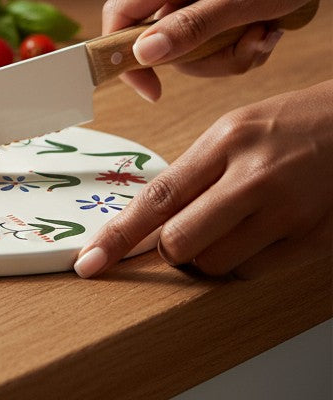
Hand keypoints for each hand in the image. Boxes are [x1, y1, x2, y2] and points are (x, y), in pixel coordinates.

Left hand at [73, 80, 332, 279]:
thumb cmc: (290, 125)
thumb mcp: (233, 130)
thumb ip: (193, 172)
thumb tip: (148, 220)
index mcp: (225, 142)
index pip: (157, 198)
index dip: (117, 236)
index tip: (89, 261)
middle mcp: (253, 177)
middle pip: (180, 243)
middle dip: (169, 249)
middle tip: (180, 234)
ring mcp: (286, 212)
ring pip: (214, 265)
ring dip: (206, 258)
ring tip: (227, 227)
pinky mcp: (312, 239)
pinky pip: (253, 274)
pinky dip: (242, 264)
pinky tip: (255, 235)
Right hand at [104, 0, 332, 101]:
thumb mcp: (248, 0)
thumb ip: (192, 28)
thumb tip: (141, 52)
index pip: (121, 13)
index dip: (125, 55)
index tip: (152, 88)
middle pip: (161, 34)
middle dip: (203, 58)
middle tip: (246, 50)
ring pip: (190, 35)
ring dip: (228, 49)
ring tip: (266, 34)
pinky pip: (212, 24)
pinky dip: (238, 36)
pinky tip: (268, 26)